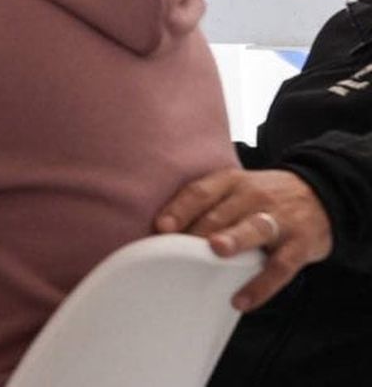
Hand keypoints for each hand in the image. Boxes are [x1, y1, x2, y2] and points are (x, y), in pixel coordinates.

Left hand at [155, 167, 331, 309]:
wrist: (321, 195)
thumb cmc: (263, 198)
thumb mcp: (236, 189)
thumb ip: (207, 205)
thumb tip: (163, 233)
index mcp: (232, 182)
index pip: (201, 192)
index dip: (180, 209)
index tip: (161, 227)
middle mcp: (255, 196)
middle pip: (222, 213)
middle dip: (200, 230)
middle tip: (179, 250)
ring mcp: (280, 220)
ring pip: (254, 229)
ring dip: (235, 239)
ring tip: (217, 252)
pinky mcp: (301, 245)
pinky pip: (280, 267)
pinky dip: (261, 285)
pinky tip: (242, 301)